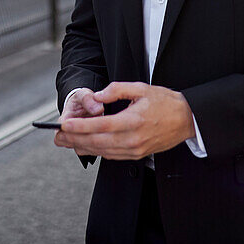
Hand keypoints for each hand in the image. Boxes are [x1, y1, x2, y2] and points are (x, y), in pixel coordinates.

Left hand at [54, 82, 195, 160]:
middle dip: (74, 140)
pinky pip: (112, 156)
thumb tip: (97, 96)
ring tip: (66, 142)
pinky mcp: (137, 155)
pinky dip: (96, 151)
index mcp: (133, 120)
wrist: (187, 120)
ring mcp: (135, 150)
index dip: (80, 127)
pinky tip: (86, 146)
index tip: (64, 125)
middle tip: (57, 137)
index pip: (100, 126)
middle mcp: (132, 139)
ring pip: (102, 152)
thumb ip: (117, 89)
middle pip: (97, 142)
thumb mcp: (141, 88)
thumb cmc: (166, 102)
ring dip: (82, 147)